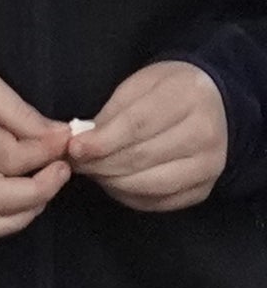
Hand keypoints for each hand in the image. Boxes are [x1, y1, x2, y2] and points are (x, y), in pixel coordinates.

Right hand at [0, 47, 74, 242]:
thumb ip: (20, 112)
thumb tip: (60, 137)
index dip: (47, 152)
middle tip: (61, 170)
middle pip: (3, 194)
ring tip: (41, 194)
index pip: (12, 157)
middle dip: (43, 186)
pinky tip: (13, 210)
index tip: (64, 141)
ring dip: (23, 213)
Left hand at [74, 61, 234, 214]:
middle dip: (101, 163)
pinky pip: (160, 202)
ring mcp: (210, 166)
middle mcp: (206, 134)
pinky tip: (114, 183)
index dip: (102, 141)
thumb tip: (83, 145)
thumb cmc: (167, 92)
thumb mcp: (139, 85)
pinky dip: (130, 196)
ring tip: (93, 171)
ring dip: (112, 182)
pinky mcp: (204, 190)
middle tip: (77, 162)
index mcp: (188, 97)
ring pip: (151, 184)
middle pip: (142, 157)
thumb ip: (112, 114)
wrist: (214, 105)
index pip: (137, 125)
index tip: (75, 148)